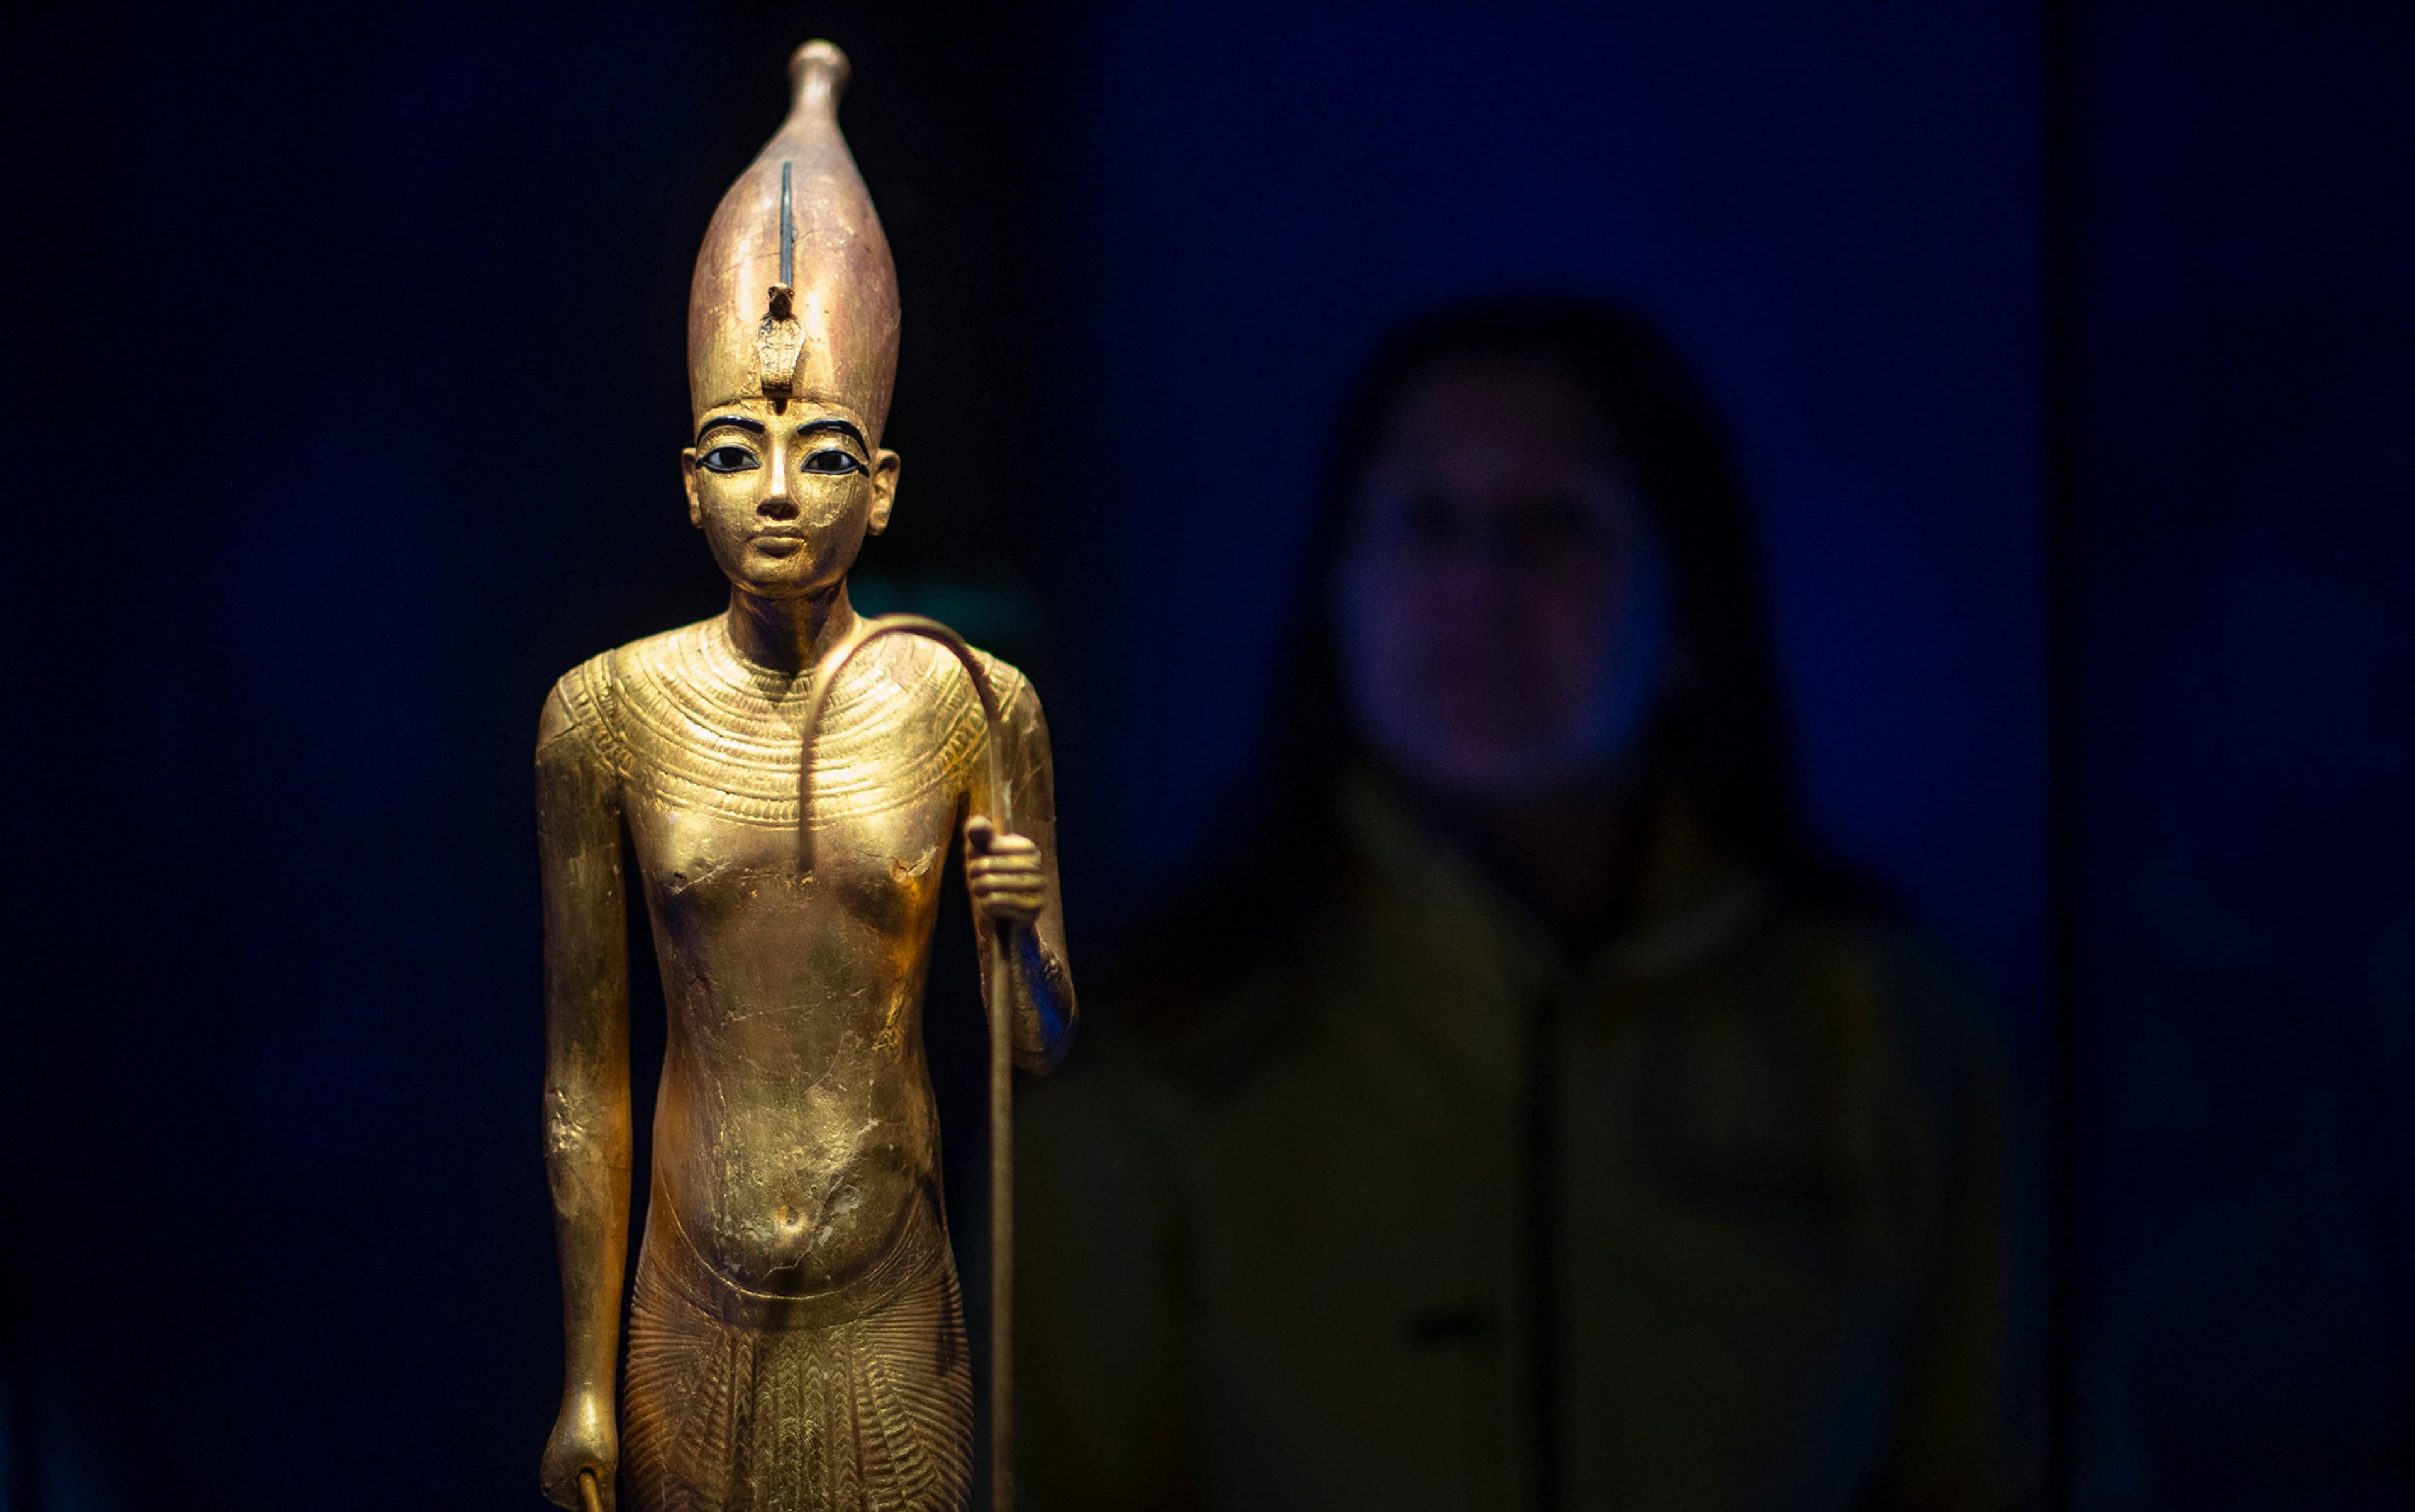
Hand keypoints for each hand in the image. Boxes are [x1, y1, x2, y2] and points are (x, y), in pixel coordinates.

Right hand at [541, 1390, 616, 1510]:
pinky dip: (594, 1460)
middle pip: (583, 1495)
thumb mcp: (605, 1467)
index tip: (607, 1474)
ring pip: (586, 1480)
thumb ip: (604, 1496)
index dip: (601, 1496)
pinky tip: (596, 1442)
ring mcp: (554, 1465)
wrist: (586, 1395)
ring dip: (599, 1471)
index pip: (583, 1507)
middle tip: (605, 1459)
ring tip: (600, 1450)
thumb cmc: (596, 1431)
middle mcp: (548, 1479)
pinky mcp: (562, 1454)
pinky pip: (582, 1466)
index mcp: (553, 1487)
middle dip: (598, 1483)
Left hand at [965, 816, 1044, 929]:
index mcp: (1029, 847)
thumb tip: (975, 825)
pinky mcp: (1032, 910)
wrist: (1006, 912)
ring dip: (978, 889)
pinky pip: (995, 902)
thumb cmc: (992, 874)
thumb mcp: (983, 851)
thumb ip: (979, 833)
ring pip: (990, 883)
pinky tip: (990, 904)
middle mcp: (1038, 866)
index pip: (989, 846)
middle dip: (974, 874)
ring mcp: (1037, 889)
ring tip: (982, 891)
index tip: (978, 862)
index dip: (975, 856)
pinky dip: (985, 904)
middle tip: (976, 880)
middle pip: (987, 865)